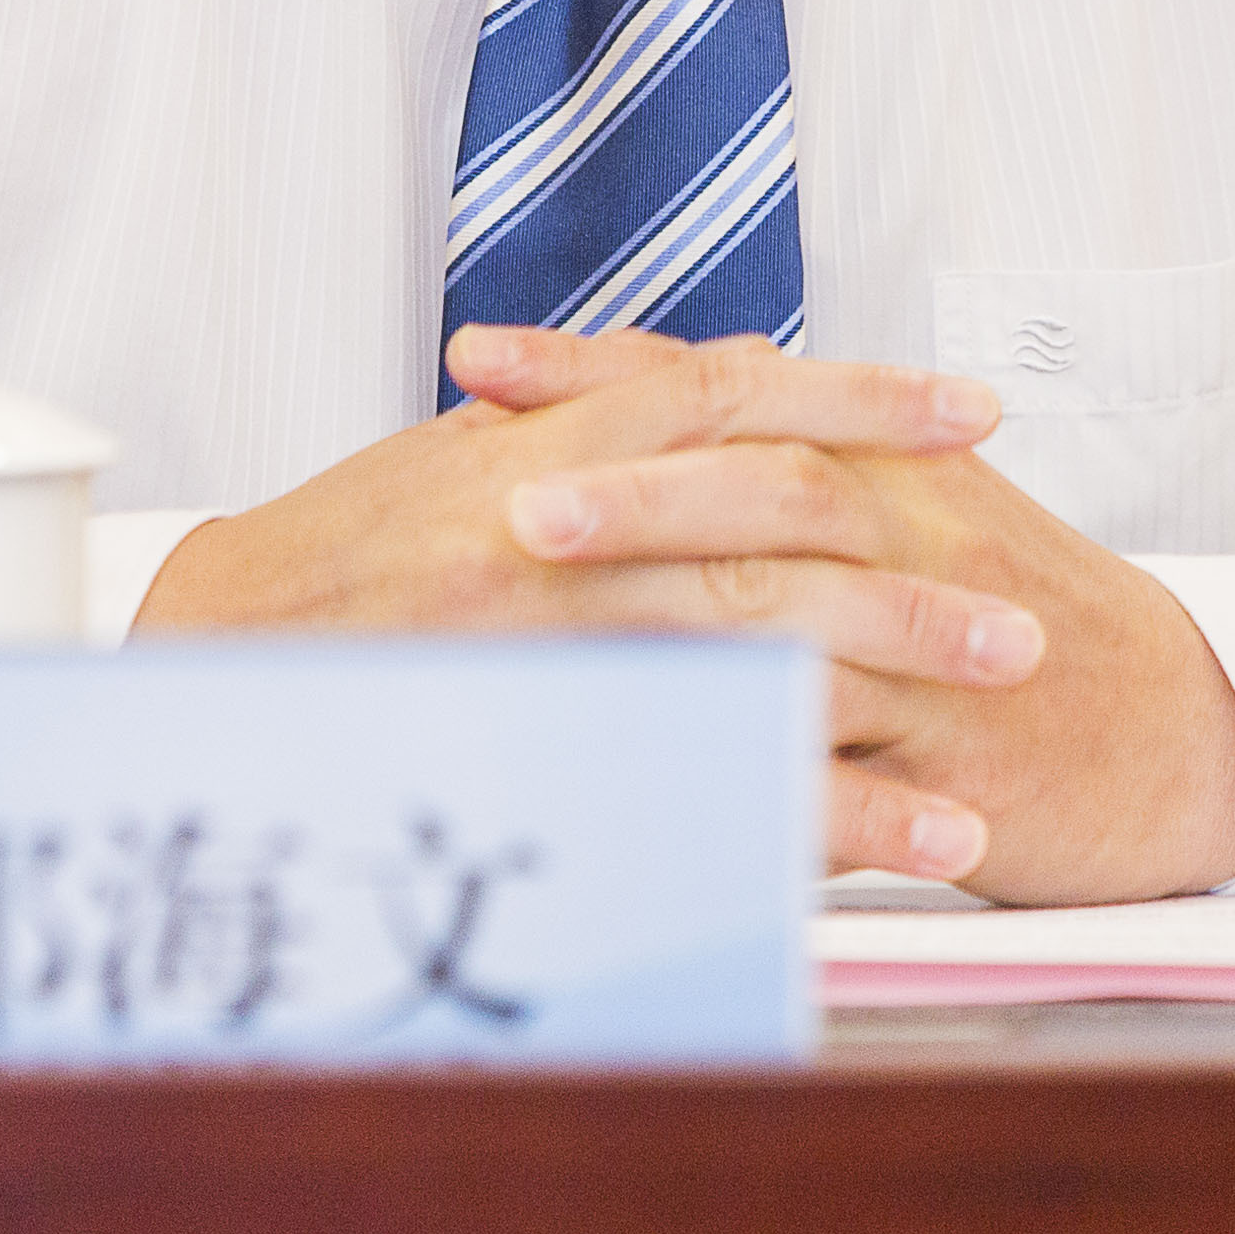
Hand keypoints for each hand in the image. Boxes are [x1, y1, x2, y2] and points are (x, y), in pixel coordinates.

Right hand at [129, 329, 1040, 879]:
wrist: (211, 647)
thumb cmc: (338, 552)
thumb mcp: (463, 454)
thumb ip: (584, 419)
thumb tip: (709, 398)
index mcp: (552, 436)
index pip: (736, 392)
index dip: (862, 397)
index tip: (969, 411)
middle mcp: (566, 518)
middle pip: (781, 522)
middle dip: (915, 564)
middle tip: (1024, 606)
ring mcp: (558, 627)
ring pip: (769, 643)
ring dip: (905, 683)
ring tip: (1009, 713)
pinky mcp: (554, 727)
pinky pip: (717, 769)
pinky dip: (834, 808)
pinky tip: (923, 841)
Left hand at [452, 326, 1234, 905]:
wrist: (1169, 726)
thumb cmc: (1013, 606)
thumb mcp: (913, 498)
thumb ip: (778, 454)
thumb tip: (615, 416)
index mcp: (881, 454)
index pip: (721, 387)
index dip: (597, 370)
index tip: (474, 360)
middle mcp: (910, 528)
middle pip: (760, 487)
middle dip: (627, 490)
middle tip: (501, 499)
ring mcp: (935, 642)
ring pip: (797, 622)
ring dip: (675, 630)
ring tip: (561, 646)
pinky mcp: (955, 756)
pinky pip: (846, 766)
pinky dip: (756, 776)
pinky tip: (659, 792)